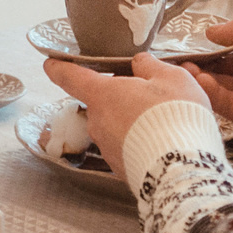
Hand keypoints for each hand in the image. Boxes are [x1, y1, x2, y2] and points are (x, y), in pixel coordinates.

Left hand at [42, 53, 209, 182]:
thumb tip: (139, 65)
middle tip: (155, 95)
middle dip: (123, 97)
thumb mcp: (172, 78)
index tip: (51, 64)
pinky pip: (128, 146)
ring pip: (117, 125)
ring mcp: (108, 148)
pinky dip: (141, 141)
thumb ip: (151, 67)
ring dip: (135, 120)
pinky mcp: (121, 168)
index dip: (60, 68)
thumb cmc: (175, 115)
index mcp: (103, 95)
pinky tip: (165, 141)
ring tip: (168, 121)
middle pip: (104, 102)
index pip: (72, 77)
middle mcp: (98, 122)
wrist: (182, 169)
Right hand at [178, 11, 232, 152]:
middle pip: (218, 68)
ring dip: (201, 80)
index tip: (186, 44)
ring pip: (218, 87)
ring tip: (188, 71)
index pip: (227, 46)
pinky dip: (213, 96)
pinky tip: (204, 84)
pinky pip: (227, 106)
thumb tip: (211, 32)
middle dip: (199, 64)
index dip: (207, 46)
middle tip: (179, 60)